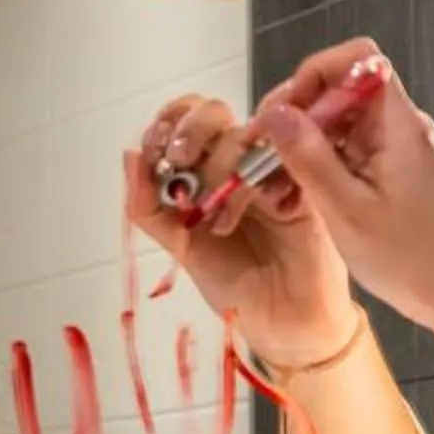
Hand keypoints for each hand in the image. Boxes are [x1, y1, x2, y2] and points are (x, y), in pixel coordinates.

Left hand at [127, 93, 356, 369]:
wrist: (282, 321)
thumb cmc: (234, 282)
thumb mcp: (179, 246)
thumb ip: (149, 206)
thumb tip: (130, 155)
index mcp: (199, 171)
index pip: (181, 121)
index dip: (169, 123)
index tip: (160, 151)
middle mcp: (233, 162)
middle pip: (212, 113)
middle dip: (192, 132)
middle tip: (183, 163)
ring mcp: (270, 167)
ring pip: (243, 133)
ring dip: (223, 168)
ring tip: (223, 222)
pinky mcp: (303, 180)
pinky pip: (283, 157)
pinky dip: (264, 180)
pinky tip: (266, 210)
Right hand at [250, 40, 433, 339]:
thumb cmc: (409, 258)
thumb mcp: (345, 208)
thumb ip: (308, 156)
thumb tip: (275, 113)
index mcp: (398, 124)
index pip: (358, 59)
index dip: (314, 74)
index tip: (284, 111)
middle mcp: (399, 127)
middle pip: (341, 90)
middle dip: (297, 114)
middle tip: (263, 148)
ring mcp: (395, 149)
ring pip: (338, 123)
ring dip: (302, 144)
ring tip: (271, 179)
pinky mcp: (389, 172)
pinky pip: (347, 152)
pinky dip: (317, 166)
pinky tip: (292, 194)